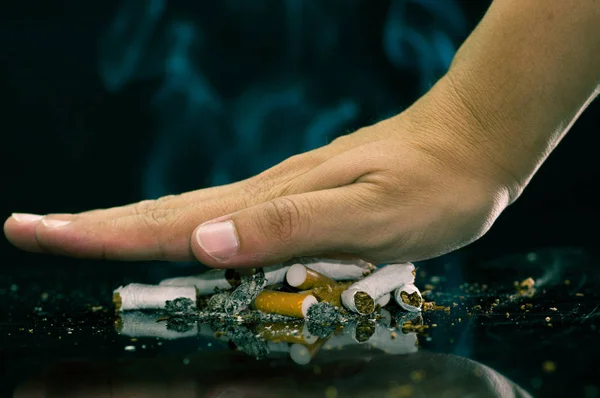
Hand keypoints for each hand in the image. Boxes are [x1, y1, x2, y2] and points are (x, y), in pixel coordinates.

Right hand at [3, 75, 515, 267]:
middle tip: (33, 230)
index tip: (36, 232)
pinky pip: (229, 222)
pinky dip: (184, 232)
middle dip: (94, 228)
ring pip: (191, 217)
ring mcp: (281, 196)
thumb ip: (290, 229)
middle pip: (164, 217)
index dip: (99, 234)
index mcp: (268, 203)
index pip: (168, 224)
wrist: (470, 143)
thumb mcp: (370, 216)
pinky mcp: (300, 202)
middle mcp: (264, 197)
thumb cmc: (432, 186)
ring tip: (82, 236)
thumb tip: (206, 244)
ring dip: (129, 230)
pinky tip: (178, 239)